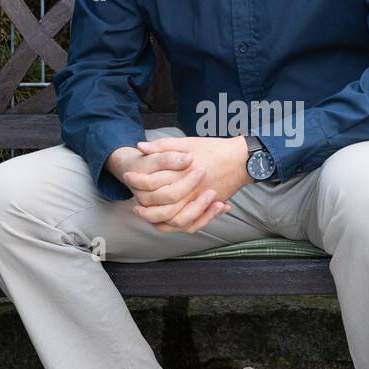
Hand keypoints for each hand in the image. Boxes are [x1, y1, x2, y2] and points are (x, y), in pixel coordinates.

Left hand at [120, 136, 250, 233]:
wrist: (240, 160)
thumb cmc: (213, 149)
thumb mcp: (187, 142)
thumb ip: (163, 146)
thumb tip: (140, 147)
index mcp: (183, 172)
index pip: (154, 182)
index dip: (138, 180)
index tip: (128, 176)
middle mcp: (192, 190)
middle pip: (162, 207)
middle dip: (146, 209)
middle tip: (135, 206)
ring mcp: (200, 201)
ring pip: (176, 220)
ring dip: (159, 221)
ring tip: (146, 215)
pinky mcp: (207, 208)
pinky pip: (191, 224)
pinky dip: (177, 225)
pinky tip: (165, 221)